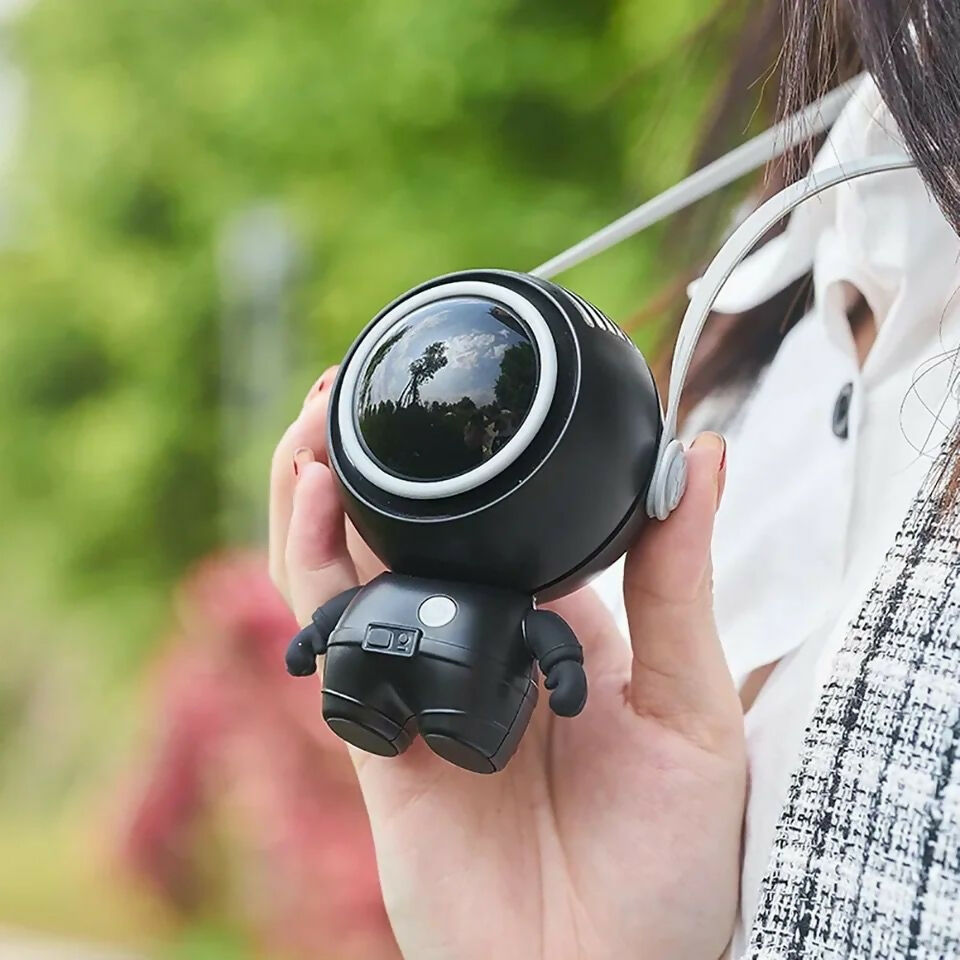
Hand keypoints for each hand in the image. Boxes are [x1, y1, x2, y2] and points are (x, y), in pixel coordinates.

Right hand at [270, 371, 743, 959]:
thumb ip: (677, 581)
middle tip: (359, 388)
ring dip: (323, 492)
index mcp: (556, 631)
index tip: (466, 399)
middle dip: (378, 463)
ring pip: (350, 572)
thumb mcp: (691, 706)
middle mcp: (480, 648)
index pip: (499, 527)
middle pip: (409, 538)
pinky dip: (312, 563)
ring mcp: (422, 686)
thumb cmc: (667, 865)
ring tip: (322, 416)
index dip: (471, 467)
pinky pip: (333, 635)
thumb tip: (705, 454)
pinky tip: (318, 498)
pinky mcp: (378, 735)